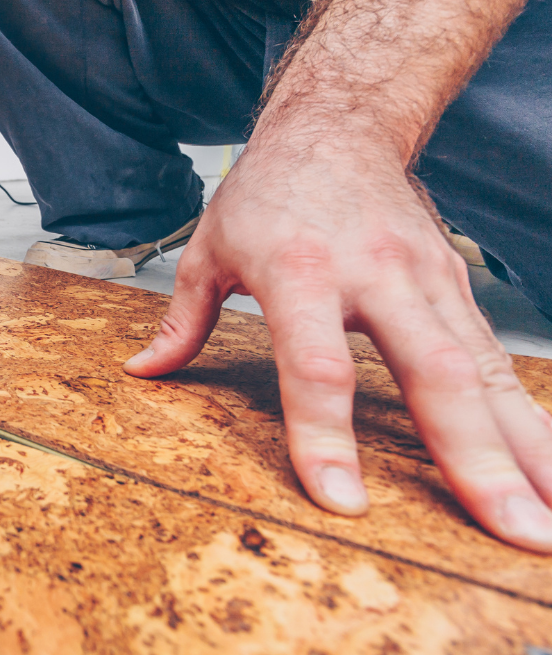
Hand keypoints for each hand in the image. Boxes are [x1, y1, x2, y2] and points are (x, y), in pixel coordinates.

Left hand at [124, 141, 551, 551]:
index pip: (318, 367)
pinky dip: (532, 421)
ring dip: (530, 450)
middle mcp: (378, 277)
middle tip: (513, 531)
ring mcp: (429, 282)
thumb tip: (143, 372)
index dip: (327, 436)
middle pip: (434, 375)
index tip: (344, 503)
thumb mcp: (209, 247)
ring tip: (551, 525)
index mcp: (301, 271)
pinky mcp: (459, 288)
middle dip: (475, 459)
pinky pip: (498, 362)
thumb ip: (183, 317)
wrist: (338, 124)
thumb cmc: (266, 192)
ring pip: (486, 372)